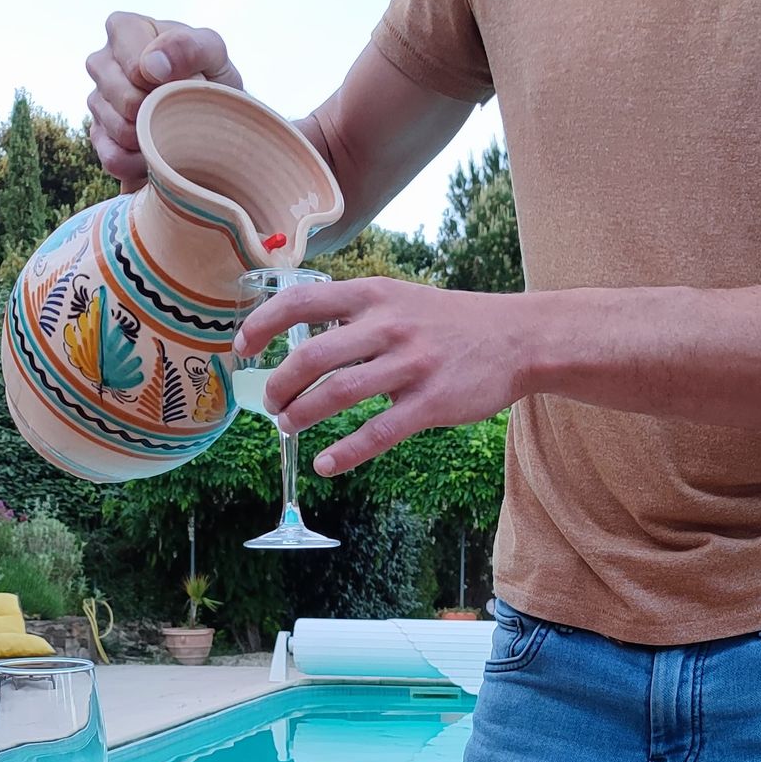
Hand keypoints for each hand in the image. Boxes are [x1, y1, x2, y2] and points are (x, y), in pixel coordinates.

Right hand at [86, 12, 241, 186]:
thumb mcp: (214, 55)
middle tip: (182, 110)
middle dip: (161, 112)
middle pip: (125, 100)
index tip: (184, 85)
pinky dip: (141, 164)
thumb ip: (190, 47)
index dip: (165, 85)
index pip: (135, 66)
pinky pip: (114, 159)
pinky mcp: (98, 136)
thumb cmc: (211, 78)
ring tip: (173, 130)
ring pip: (119, 130)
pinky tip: (157, 153)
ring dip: (154, 139)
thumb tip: (152, 66)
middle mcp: (102, 61)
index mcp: (125, 30)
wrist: (213, 118)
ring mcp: (97, 100)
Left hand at [234, 278, 533, 475]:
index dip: (262, 325)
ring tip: (289, 426)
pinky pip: (377, 433)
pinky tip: (325, 465)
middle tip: (270, 403)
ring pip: (337, 394)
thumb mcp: (400, 299)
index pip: (300, 302)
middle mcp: (387, 326)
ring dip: (302, 415)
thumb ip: (355, 313)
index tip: (243, 348)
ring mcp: (410, 365)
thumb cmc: (449, 322)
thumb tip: (301, 339)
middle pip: (311, 356)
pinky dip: (345, 454)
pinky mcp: (430, 402)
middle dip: (279, 385)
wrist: (517, 337)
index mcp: (373, 295)